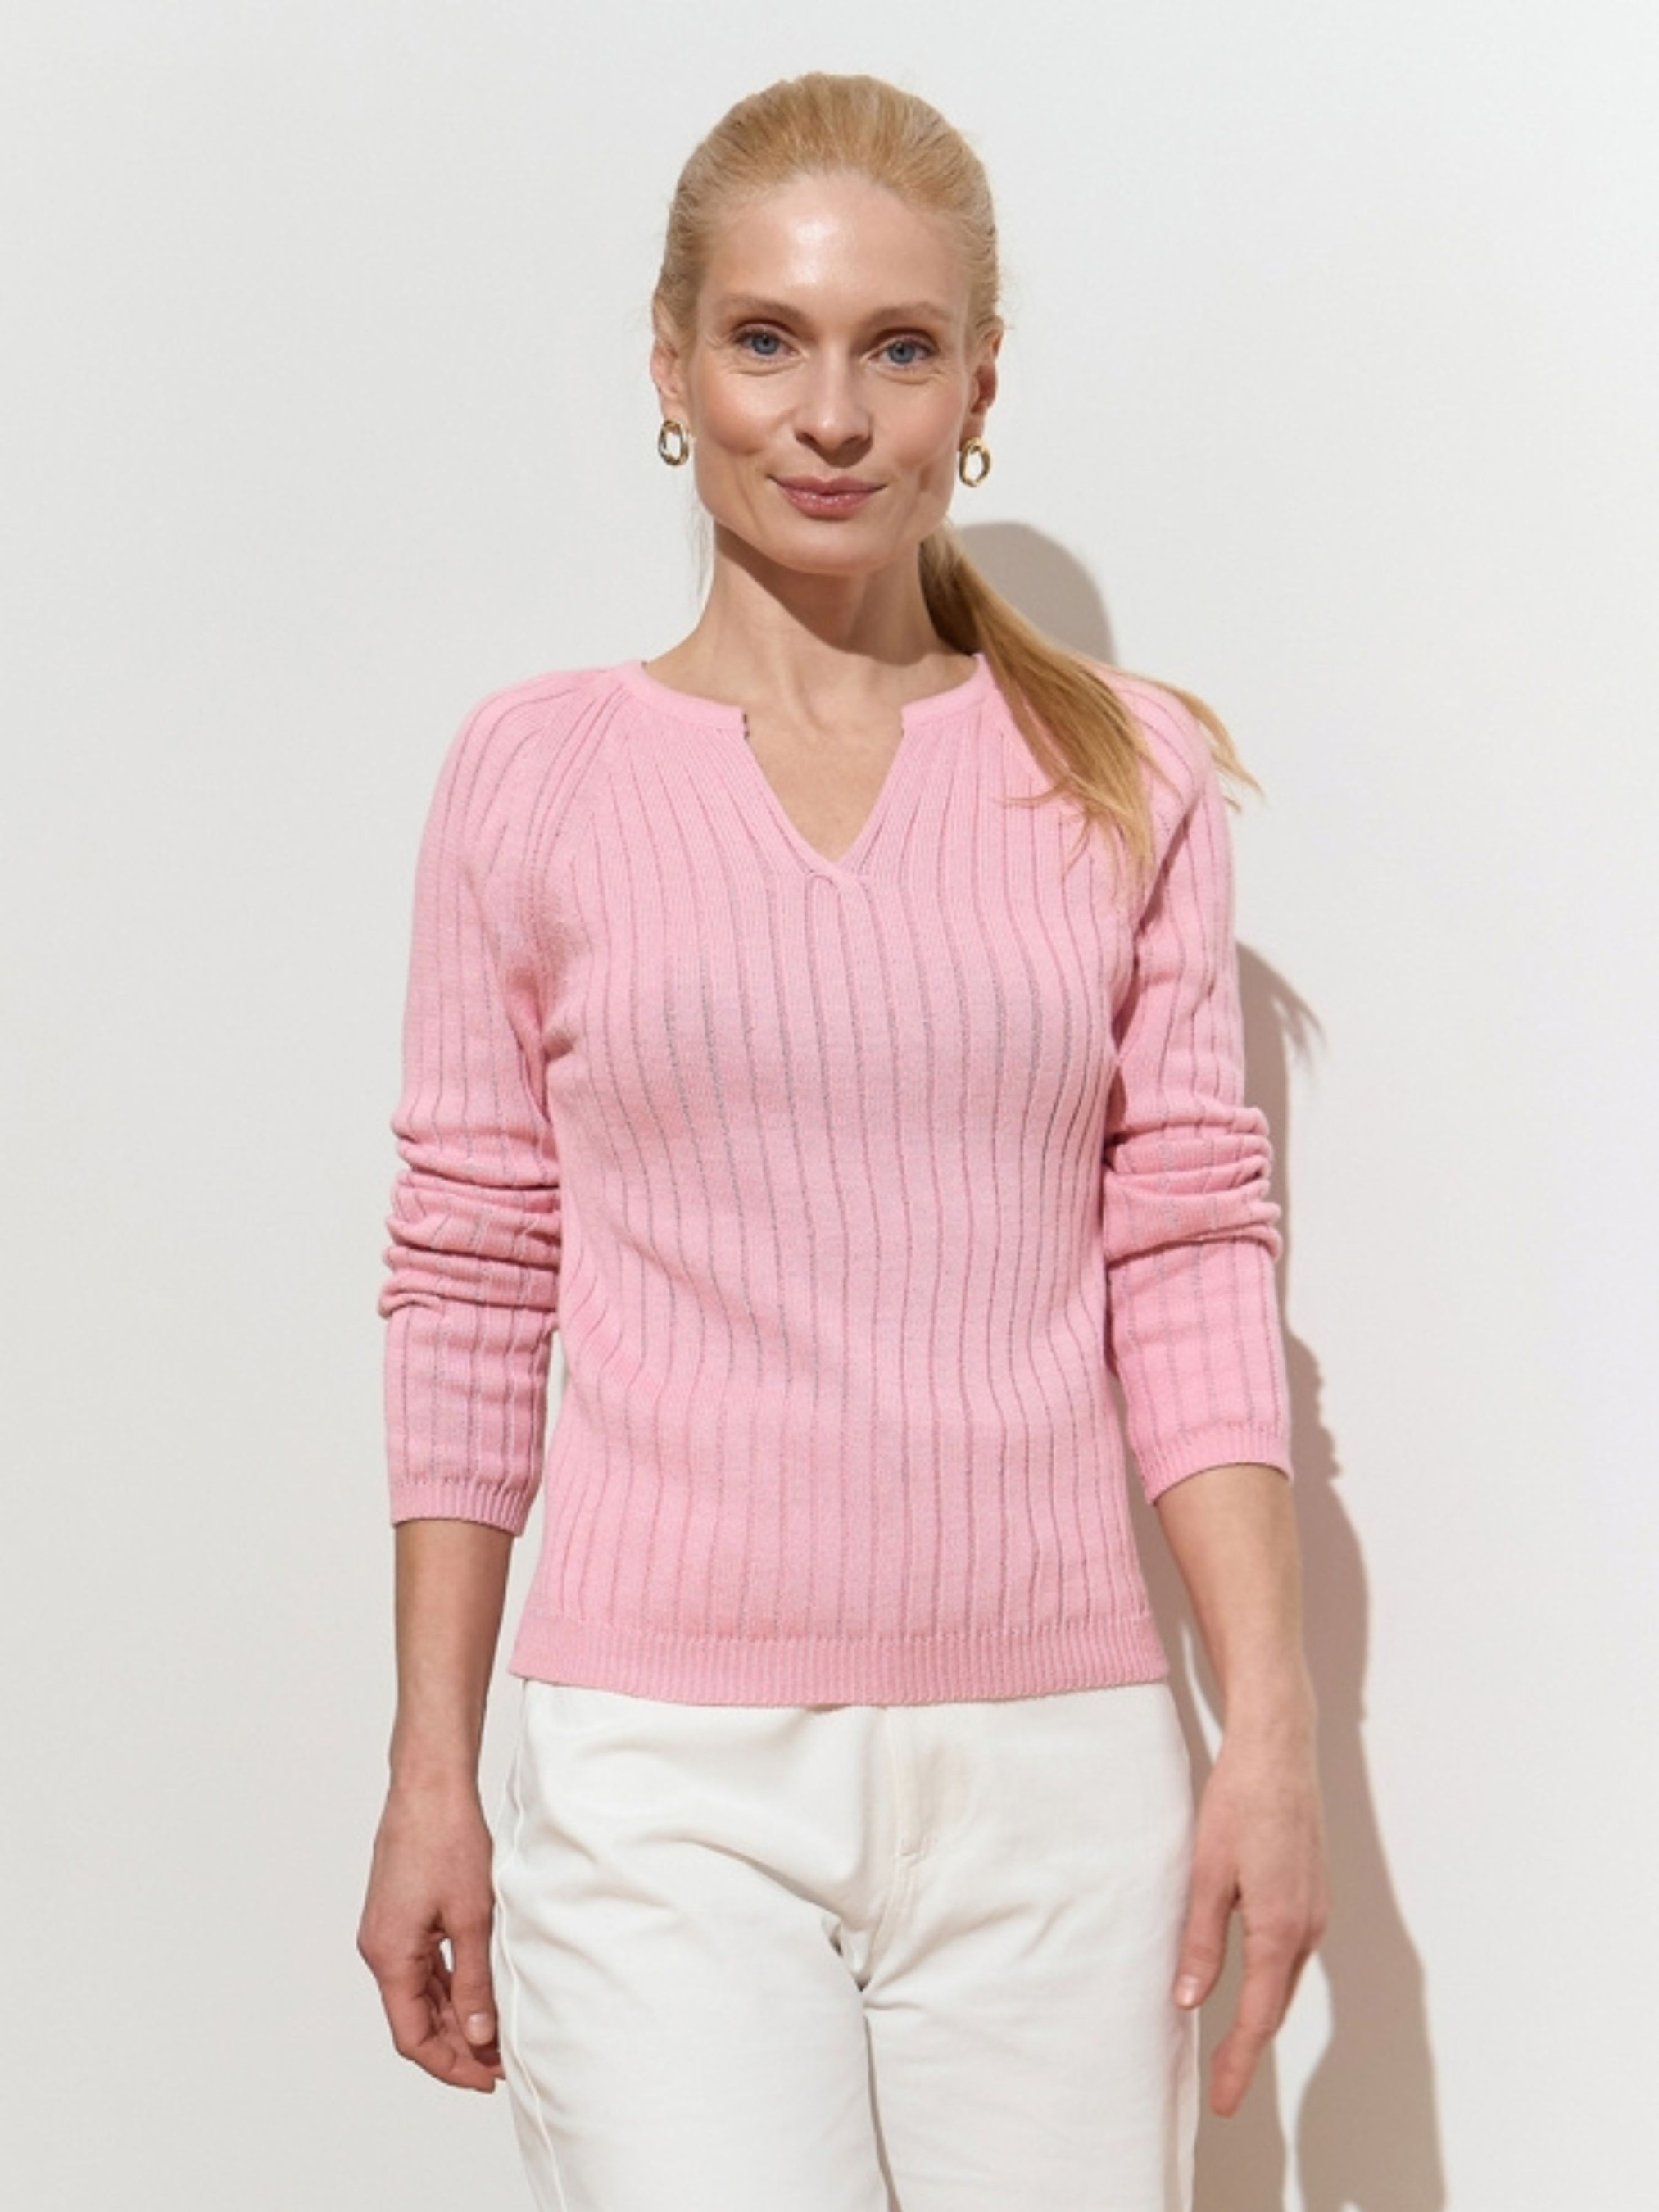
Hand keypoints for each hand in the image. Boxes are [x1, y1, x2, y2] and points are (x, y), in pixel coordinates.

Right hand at [357, 1777, 505, 2091]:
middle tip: (501, 2063)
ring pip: (420, 1994)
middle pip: (414, 2019)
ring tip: (496, 2034)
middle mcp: (380, 1949)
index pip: (412, 2037)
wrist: (429, 1786)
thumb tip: (480, 2037)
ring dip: (455, 2017)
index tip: (486, 2080)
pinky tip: (479, 1993)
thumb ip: (474, 1982)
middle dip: (457, 2046)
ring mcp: (388, 1932)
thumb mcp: (472, 1918)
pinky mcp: (400, 1915)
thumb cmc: (446, 1840)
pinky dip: (449, 1986)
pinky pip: (422, 1966)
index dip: (449, 2066)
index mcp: (390, 1956)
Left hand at [1173, 1711, 1328, 2116]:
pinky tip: (1251, 1983)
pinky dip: (1271, 1978)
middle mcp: (1307, 1927)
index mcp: (1280, 1928)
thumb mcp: (1206, 1872)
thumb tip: (1189, 2000)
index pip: (1259, 2016)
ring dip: (1261, 2013)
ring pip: (1285, 1978)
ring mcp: (1315, 1910)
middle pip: (1277, 2005)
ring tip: (1230, 2047)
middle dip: (1248, 2048)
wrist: (1279, 1750)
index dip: (1238, 2062)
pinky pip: (1290, 1951)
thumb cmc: (1239, 1802)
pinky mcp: (1312, 1893)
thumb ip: (1201, 1941)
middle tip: (1221, 2088)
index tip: (1223, 2101)